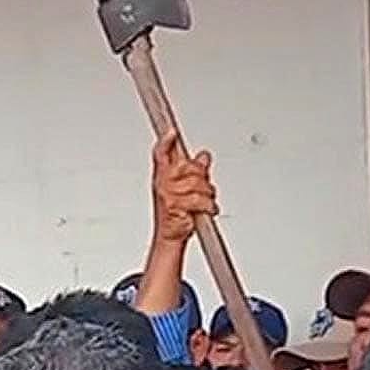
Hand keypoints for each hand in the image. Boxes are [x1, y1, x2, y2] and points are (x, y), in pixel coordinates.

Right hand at [152, 129, 216, 244]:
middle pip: (189, 166)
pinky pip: (200, 199)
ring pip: (198, 184)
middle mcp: (163, 183)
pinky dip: (208, 206)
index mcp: (162, 176)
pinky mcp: (174, 206)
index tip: (172, 132)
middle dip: (202, 178)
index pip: (161, 154)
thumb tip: (203, 156)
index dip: (166, 142)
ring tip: (202, 204)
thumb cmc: (176, 214)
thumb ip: (195, 170)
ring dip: (207, 196)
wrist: (170, 236)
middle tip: (202, 190)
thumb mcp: (184, 189)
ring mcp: (168, 194)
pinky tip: (205, 210)